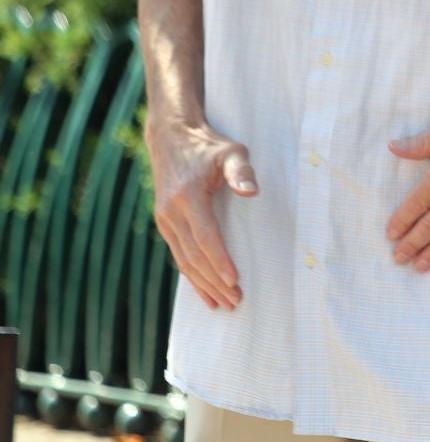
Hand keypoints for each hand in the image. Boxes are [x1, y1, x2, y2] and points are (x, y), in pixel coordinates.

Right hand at [147, 119, 255, 309]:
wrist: (172, 138)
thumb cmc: (208, 146)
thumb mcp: (231, 151)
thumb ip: (241, 171)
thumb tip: (252, 192)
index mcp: (188, 197)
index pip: (205, 236)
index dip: (219, 260)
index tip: (233, 281)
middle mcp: (171, 212)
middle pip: (194, 255)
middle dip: (214, 281)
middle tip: (237, 300)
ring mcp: (165, 219)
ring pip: (184, 260)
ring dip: (203, 283)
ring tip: (223, 303)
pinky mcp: (165, 223)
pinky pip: (178, 254)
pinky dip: (191, 275)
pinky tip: (204, 290)